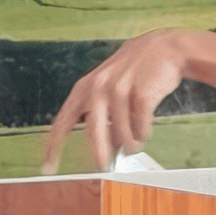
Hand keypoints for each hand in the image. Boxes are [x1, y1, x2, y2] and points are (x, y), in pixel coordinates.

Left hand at [42, 28, 186, 174]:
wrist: (167, 47)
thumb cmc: (137, 68)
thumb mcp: (111, 83)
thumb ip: (102, 111)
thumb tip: (104, 146)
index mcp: (87, 86)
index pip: (64, 119)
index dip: (53, 145)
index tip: (48, 167)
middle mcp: (100, 86)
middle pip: (93, 132)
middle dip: (99, 153)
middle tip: (102, 165)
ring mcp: (121, 89)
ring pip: (122, 134)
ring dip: (130, 143)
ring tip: (136, 144)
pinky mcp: (142, 94)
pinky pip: (141, 128)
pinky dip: (144, 133)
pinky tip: (146, 130)